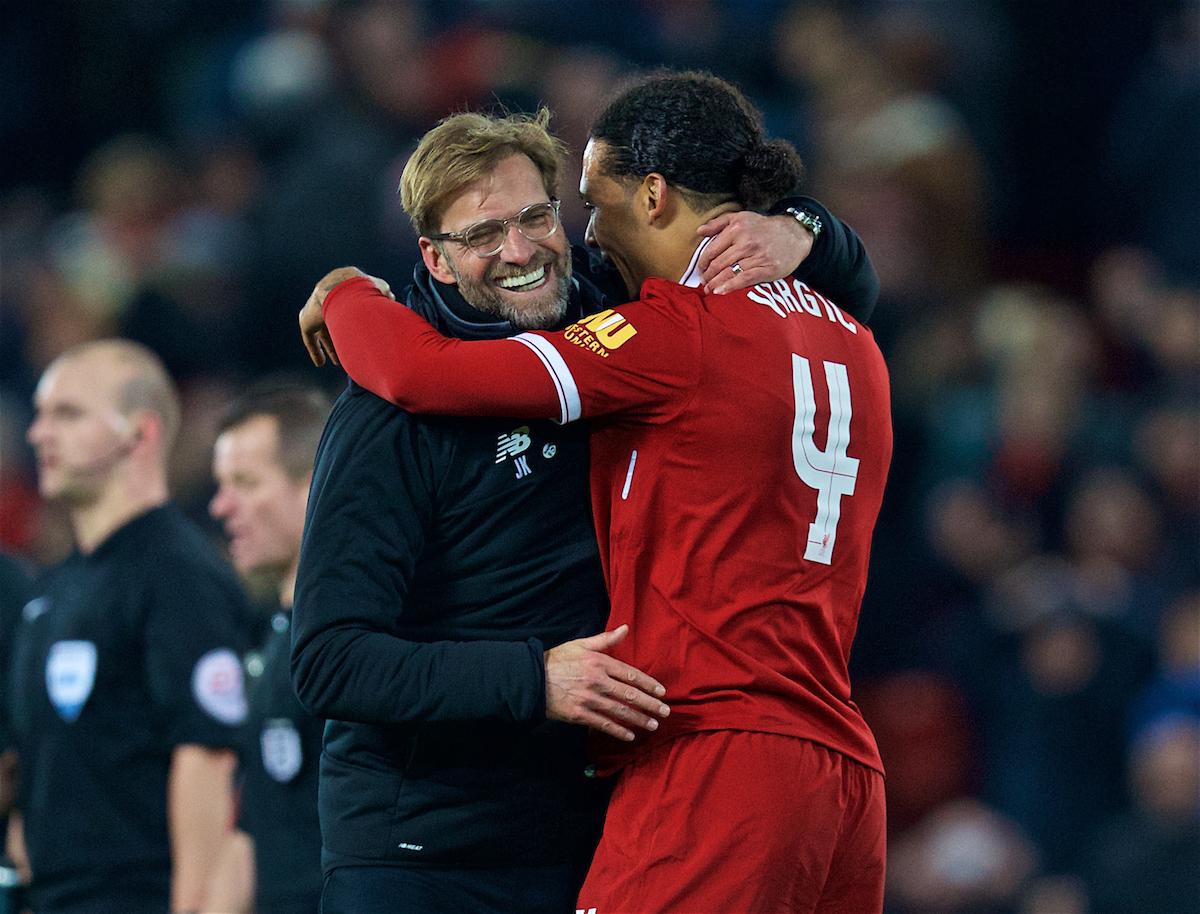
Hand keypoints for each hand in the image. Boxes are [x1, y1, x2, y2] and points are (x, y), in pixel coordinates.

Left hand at [300, 267, 394, 366]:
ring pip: (324, 334)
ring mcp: (318, 313)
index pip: (350, 316)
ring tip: (337, 362)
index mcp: (347, 299)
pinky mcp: (307, 321)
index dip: (356, 330)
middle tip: (350, 352)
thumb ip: (386, 296)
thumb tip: (390, 299)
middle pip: (336, 326)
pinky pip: (310, 339)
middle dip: (343, 340)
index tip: (362, 341)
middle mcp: (331, 306)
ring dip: (331, 347)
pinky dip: (315, 351)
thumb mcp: (381, 290)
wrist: (344, 286)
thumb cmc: (365, 289)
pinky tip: (320, 363)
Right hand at [544, 624, 669, 741]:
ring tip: (653, 725)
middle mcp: (597, 681)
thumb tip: (625, 628)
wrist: (531, 679)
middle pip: (630, 695)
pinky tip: (630, 736)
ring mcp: (588, 699)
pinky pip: (603, 724)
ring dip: (639, 719)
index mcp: (599, 662)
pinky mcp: (579, 714)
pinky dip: (618, 731)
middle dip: (650, 704)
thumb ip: (605, 639)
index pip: (630, 674)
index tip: (662, 692)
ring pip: (620, 711)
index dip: (648, 684)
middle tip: (665, 712)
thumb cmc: (557, 660)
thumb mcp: (581, 645)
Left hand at [696, 210, 814, 293]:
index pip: (712, 250)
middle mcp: (747, 242)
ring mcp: (758, 256)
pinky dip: (729, 287)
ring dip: (715, 284)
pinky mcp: (768, 269)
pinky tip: (720, 291)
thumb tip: (699, 231)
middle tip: (704, 282)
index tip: (700, 270)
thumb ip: (718, 223)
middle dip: (707, 276)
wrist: (794, 234)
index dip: (702, 263)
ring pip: (729, 273)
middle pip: (718, 264)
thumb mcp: (740, 217)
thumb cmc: (762, 227)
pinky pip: (744, 279)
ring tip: (709, 289)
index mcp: (737, 228)